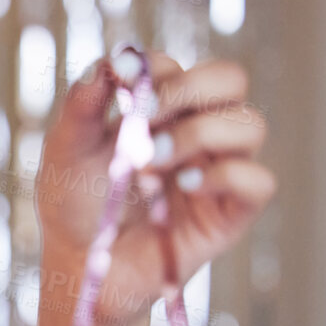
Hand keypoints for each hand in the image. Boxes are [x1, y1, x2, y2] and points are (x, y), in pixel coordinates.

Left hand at [34, 52, 274, 325]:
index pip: (177, 67)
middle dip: (188, 89)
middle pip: (229, 80)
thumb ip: (83, 104)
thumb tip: (113, 61)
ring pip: (249, 124)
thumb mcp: (67, 149)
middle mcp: (197, 130)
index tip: (124, 90)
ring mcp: (219, 168)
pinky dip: (225, 176)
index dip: (154, 71)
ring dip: (199, 134)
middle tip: (144, 118)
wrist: (80, 265)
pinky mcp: (232, 211)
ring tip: (150, 162)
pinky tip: (185, 186)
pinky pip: (258, 180)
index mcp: (161, 109)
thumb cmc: (75, 204)